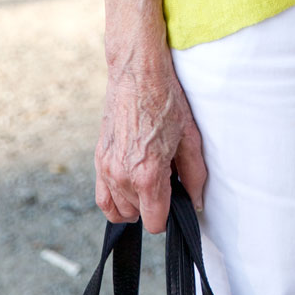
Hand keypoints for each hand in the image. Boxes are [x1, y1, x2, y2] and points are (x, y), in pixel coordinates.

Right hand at [95, 47, 206, 232]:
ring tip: (149, 177)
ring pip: (120, 210)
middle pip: (138, 215)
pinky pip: (102, 198)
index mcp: (147, 173)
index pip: (155, 222)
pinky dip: (115, 201)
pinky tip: (129, 188)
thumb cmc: (165, 99)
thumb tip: (196, 201)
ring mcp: (106, 168)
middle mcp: (123, 175)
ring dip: (136, 202)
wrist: (138, 72)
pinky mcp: (98, 159)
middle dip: (154, 203)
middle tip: (165, 177)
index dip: (169, 215)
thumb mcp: (189, 136)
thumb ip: (195, 175)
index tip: (176, 199)